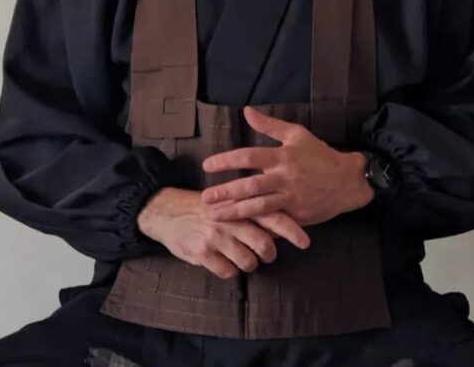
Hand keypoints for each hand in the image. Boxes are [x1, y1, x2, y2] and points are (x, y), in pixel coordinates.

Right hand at [136, 187, 310, 279]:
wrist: (167, 212)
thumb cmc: (205, 208)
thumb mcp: (228, 201)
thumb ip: (252, 209)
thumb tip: (282, 221)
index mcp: (239, 204)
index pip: (272, 216)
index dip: (291, 230)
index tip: (306, 242)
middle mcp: (230, 219)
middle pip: (263, 243)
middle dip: (268, 254)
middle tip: (266, 255)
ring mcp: (216, 236)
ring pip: (248, 262)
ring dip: (249, 264)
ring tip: (241, 257)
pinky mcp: (202, 252)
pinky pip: (228, 272)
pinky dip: (229, 271)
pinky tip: (223, 261)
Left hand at [200, 106, 373, 225]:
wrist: (348, 181)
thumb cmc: (320, 155)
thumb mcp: (296, 135)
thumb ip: (270, 125)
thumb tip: (246, 111)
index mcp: (283, 156)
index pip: (249, 156)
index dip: (227, 161)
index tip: (208, 165)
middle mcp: (285, 178)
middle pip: (251, 185)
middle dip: (226, 192)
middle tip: (205, 197)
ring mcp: (292, 198)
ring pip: (260, 207)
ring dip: (236, 212)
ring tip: (215, 216)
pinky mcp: (298, 215)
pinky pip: (275, 222)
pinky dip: (258, 227)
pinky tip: (241, 232)